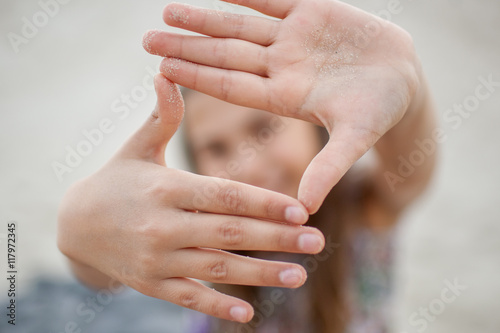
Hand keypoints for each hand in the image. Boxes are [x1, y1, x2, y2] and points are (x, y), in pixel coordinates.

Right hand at [57, 74, 323, 322]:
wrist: (75, 226)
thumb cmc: (116, 180)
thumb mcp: (136, 147)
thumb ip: (159, 117)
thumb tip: (166, 74)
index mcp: (166, 187)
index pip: (224, 195)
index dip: (264, 203)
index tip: (302, 210)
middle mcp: (162, 224)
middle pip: (229, 232)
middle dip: (276, 238)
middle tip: (318, 242)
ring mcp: (155, 258)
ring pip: (214, 267)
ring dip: (259, 273)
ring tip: (299, 275)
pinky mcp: (149, 283)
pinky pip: (186, 295)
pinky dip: (216, 306)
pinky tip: (248, 313)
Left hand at [143, 0, 421, 212]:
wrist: (402, 79)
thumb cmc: (379, 112)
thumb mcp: (354, 139)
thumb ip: (329, 167)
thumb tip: (306, 209)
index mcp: (283, 96)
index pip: (230, 86)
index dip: (197, 76)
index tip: (161, 69)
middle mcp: (281, 66)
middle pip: (225, 55)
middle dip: (187, 47)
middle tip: (147, 40)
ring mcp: (294, 38)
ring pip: (240, 24)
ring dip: (205, 18)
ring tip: (168, 11)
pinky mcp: (312, 11)